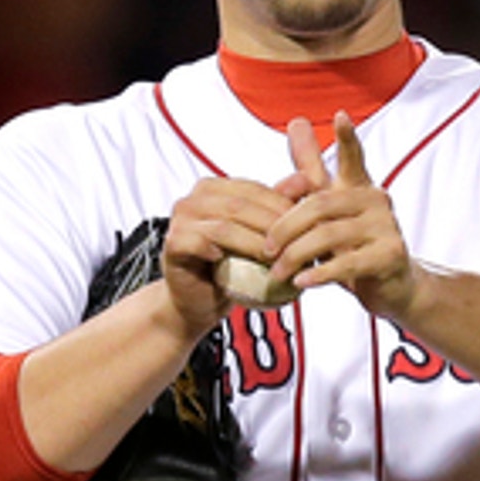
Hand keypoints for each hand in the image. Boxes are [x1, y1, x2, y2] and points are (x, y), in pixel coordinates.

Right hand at [161, 171, 312, 333]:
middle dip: (272, 226)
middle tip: (295, 245)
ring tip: (275, 259)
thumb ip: (277, 206)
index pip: (253, 190)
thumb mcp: (257, 235)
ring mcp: (180, 220)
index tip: (305, 226)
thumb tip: (307, 179)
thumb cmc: (229, 269)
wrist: (199, 301)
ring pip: (224, 226)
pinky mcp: (172, 243)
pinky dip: (218, 250)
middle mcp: (193, 199)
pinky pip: (198, 242)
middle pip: (240, 206)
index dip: (281, 206)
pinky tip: (236, 263)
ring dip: (253, 243)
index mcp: (213, 189)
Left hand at [265, 112, 417, 318]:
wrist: (393, 287)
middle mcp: (376, 200)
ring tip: (278, 271)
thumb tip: (296, 125)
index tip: (340, 116)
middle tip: (266, 248)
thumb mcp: (328, 213)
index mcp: (359, 187)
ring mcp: (386, 227)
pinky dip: (318, 274)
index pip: (353, 157)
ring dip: (296, 255)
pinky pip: (346, 263)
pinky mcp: (390, 255)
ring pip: (329, 234)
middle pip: (319, 204)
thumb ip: (311, 174)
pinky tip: (301, 282)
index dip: (347, 137)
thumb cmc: (354, 248)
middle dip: (286, 227)